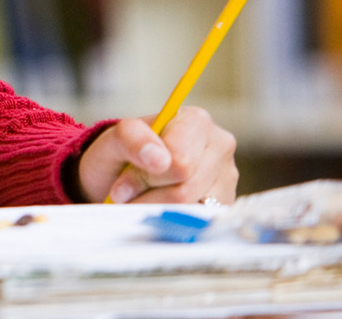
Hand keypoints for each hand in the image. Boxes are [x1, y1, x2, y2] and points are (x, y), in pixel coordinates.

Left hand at [77, 107, 237, 204]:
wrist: (120, 175)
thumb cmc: (121, 154)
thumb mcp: (114, 140)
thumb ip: (131, 139)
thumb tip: (160, 159)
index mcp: (196, 121)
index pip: (180, 161)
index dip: (146, 176)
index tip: (125, 179)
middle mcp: (220, 145)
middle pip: (187, 187)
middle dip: (150, 195)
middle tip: (127, 192)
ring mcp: (228, 176)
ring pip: (194, 208)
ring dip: (159, 209)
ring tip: (142, 197)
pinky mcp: (226, 202)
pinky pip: (201, 221)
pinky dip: (174, 219)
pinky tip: (161, 205)